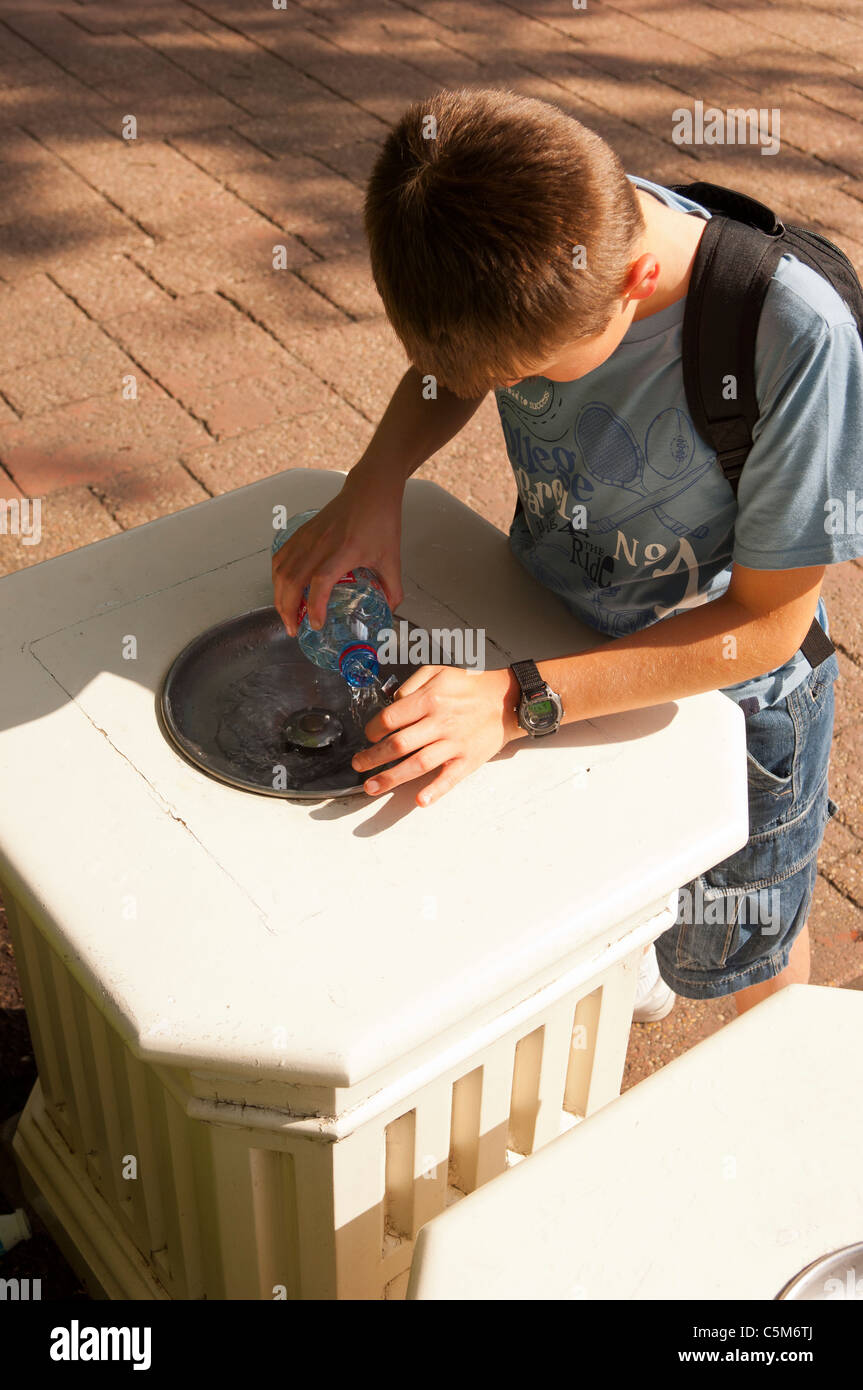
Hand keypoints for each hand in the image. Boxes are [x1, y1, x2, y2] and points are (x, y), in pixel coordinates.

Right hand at [272, 469, 403, 634]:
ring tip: (287, 615)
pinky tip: (282, 591)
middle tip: (295, 629)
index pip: (321, 580)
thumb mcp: (392, 558)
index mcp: (345, 550)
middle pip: (292, 580)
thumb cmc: (380, 521)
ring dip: (279, 596)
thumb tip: (390, 612)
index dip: (314, 605)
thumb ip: (393, 588)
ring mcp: (307, 537)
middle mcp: (321, 544)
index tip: (316, 624)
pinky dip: (277, 579)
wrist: (369, 491)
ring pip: (281, 571)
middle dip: (288, 610)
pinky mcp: (301, 533)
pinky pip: (280, 559)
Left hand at [351, 665, 524, 806]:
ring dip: (391, 778)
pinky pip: (449, 778)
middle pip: (398, 745)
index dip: (373, 730)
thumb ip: (411, 685)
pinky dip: (435, 791)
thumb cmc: (471, 687)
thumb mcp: (438, 671)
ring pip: (417, 764)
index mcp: (430, 699)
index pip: (391, 719)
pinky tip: (420, 801)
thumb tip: (392, 704)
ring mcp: (455, 743)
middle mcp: (440, 722)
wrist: (507, 699)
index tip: (369, 736)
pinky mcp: (468, 759)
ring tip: (372, 786)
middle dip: (372, 758)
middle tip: (358, 765)